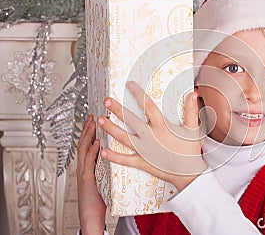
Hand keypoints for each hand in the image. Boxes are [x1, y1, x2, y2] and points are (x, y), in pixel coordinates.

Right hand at [77, 115, 105, 234]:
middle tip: (92, 115)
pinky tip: (96, 143)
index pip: (87, 144)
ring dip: (88, 135)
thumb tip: (114, 156)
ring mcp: (84, 172)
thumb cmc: (98, 198)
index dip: (89, 131)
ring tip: (94, 123)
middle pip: (83, 143)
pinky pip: (89, 162)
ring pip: (84, 150)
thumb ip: (105, 166)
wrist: (91, 215)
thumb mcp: (102, 178)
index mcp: (88, 165)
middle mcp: (83, 166)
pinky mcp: (87, 179)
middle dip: (87, 128)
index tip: (94, 119)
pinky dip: (92, 151)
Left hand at [98, 81, 206, 191]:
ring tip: (100, 120)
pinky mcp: (142, 162)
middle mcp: (150, 137)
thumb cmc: (190, 150)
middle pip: (131, 120)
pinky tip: (103, 152)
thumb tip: (194, 93)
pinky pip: (125, 160)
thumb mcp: (193, 129)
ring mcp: (144, 150)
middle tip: (106, 101)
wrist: (189, 174)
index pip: (148, 106)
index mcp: (162, 127)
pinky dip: (114, 157)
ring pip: (124, 138)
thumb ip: (191, 110)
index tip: (130, 85)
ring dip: (111, 129)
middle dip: (118, 110)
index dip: (139, 94)